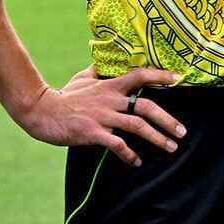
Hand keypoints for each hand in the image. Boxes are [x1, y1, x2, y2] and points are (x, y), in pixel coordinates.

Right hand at [17, 65, 184, 165]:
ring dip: (157, 138)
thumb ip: (99, 71)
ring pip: (137, 126)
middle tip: (182, 132)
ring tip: (171, 147)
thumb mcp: (83, 78)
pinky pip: (117, 144)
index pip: (140, 75)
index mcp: (111, 86)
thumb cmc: (64, 95)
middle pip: (146, 106)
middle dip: (168, 120)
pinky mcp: (93, 133)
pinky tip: (137, 162)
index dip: (160, 76)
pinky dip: (129, 154)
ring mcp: (103, 116)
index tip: (178, 79)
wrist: (41, 111)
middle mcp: (111, 100)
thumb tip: (104, 61)